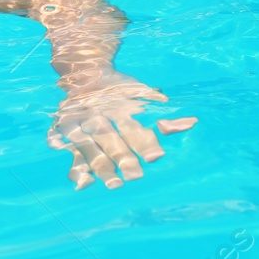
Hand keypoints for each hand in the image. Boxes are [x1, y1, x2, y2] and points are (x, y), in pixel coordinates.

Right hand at [49, 71, 195, 189]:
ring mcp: (80, 125)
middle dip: (123, 156)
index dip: (144, 141)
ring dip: (100, 165)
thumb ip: (165, 113)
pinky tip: (80, 182)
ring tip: (114, 184)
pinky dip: (73, 166)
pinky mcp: (66, 133)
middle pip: (111, 138)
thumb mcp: (144, 96)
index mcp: (119, 107)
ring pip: (89, 147)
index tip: (156, 156)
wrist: (85, 74)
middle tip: (136, 176)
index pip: (132, 126)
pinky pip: (68, 150)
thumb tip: (192, 123)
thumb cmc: (122, 91)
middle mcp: (99, 116)